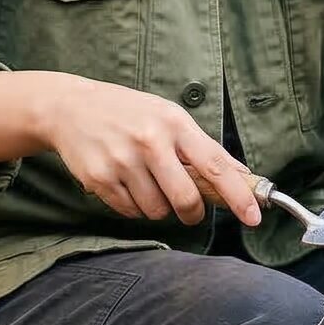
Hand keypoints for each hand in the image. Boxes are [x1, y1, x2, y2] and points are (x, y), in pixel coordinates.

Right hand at [38, 79, 262, 229]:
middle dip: (191, 212)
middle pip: (186, 200)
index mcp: (174, 123)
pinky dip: (133, 206)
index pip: (216, 166)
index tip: (254, 217)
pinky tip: (125, 182)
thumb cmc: (128, 113)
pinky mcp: (100, 179)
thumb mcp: (168, 116)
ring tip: (145, 181)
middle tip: (188, 209)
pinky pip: (130, 212)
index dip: (238, 196)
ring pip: (157, 211)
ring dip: (157, 207)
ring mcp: (123, 161)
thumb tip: (241, 175)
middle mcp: (150, 141)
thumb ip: (202, 147)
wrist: (70, 107)